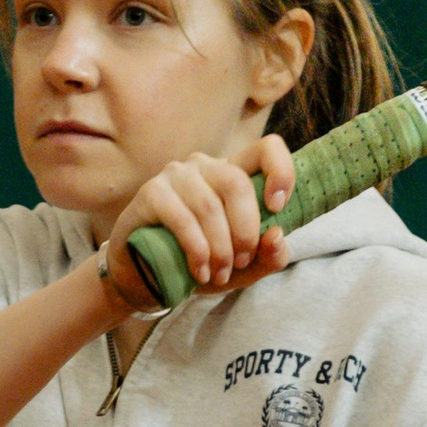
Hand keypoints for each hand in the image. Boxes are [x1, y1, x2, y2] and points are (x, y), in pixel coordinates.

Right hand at [108, 134, 295, 303]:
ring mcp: (175, 176)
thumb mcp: (243, 267)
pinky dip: (196, 250)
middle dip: (246, 230)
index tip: (277, 208)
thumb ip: (268, 256)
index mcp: (233, 173)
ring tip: (219, 275)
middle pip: (237, 183)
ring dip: (220, 248)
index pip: (266, 149)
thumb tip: (276, 236)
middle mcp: (205, 166)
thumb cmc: (198, 262)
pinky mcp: (151, 193)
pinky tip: (198, 271)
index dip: (281, 172)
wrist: (146, 276)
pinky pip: (181, 218)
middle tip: (242, 261)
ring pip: (209, 206)